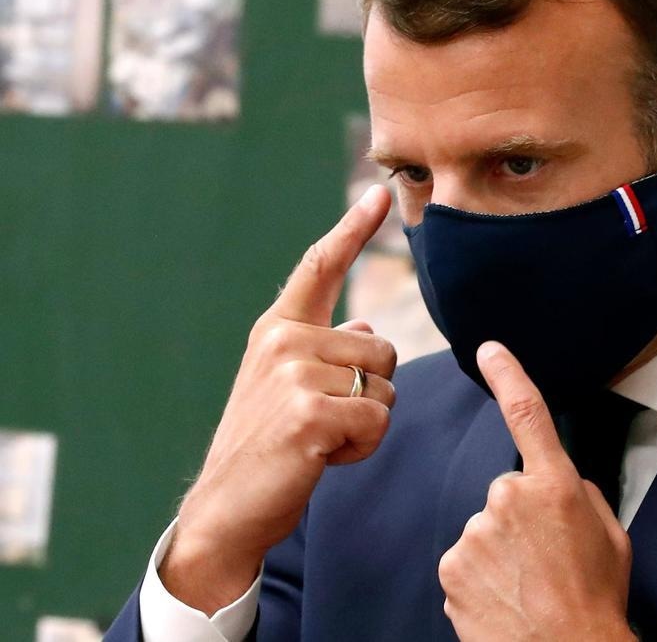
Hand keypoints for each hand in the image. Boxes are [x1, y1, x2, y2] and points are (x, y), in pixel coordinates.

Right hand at [160, 185, 397, 613]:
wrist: (228, 506)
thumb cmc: (267, 445)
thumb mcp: (287, 386)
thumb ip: (324, 351)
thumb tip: (366, 330)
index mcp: (277, 328)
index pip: (320, 267)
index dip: (354, 228)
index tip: (380, 193)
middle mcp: (283, 340)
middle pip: (383, 351)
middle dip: (371, 393)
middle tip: (322, 421)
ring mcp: (294, 375)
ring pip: (386, 389)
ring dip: (367, 424)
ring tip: (319, 439)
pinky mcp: (309, 414)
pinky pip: (378, 422)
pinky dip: (362, 448)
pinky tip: (322, 457)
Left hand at [438, 342, 635, 641]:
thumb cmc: (596, 600)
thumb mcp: (611, 537)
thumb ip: (584, 497)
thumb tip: (564, 485)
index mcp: (556, 486)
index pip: (528, 414)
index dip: (507, 374)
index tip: (489, 349)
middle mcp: (509, 498)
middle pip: (505, 493)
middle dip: (519, 518)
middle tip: (543, 559)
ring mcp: (476, 532)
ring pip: (483, 529)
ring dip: (499, 551)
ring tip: (526, 585)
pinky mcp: (452, 566)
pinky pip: (465, 560)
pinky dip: (480, 577)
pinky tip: (504, 598)